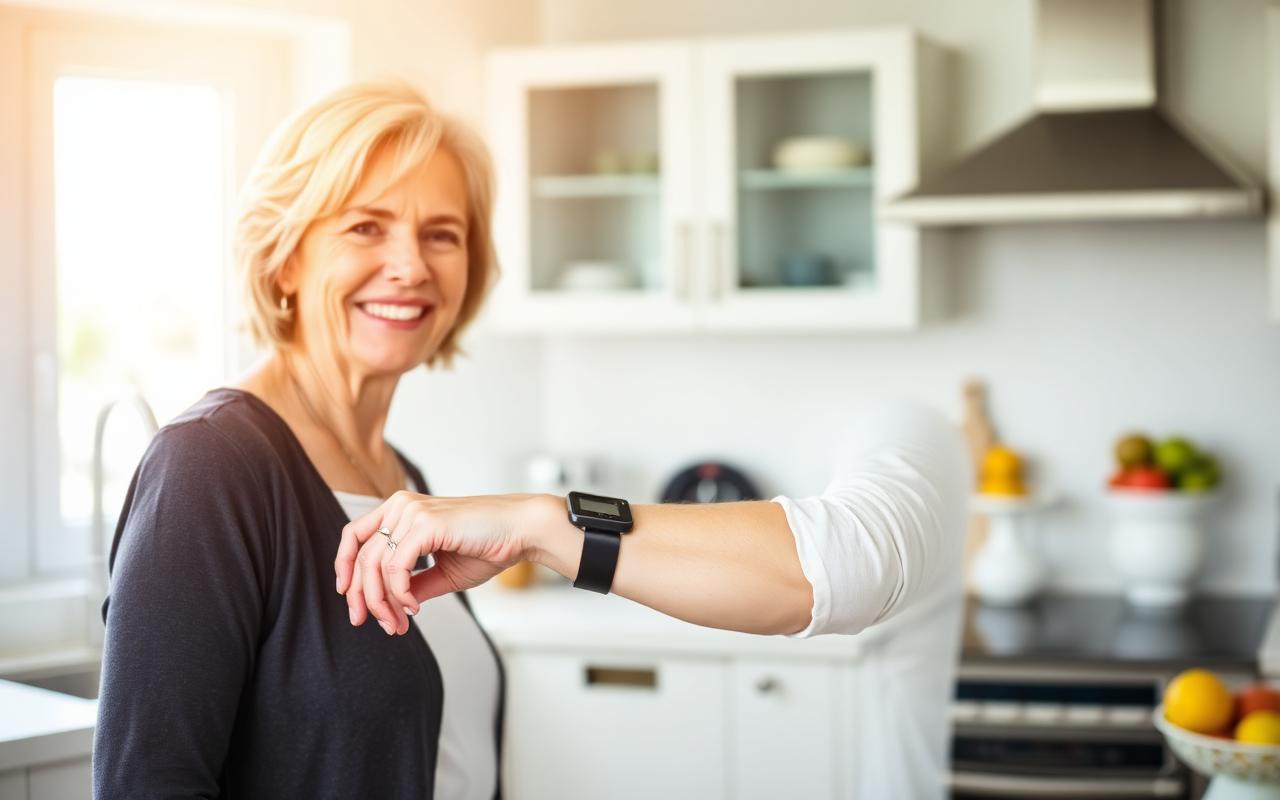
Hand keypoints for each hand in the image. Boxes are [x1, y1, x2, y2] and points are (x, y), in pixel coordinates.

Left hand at [335, 491, 538, 634]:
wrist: (521, 532)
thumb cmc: (488, 546)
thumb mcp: (442, 572)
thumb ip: (413, 584)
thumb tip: (389, 606)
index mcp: (401, 509)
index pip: (355, 536)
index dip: (344, 568)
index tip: (349, 598)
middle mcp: (400, 506)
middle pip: (361, 557)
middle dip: (362, 597)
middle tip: (374, 625)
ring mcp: (411, 512)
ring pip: (375, 566)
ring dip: (383, 603)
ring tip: (398, 625)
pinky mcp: (426, 524)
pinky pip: (396, 568)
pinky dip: (400, 594)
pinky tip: (414, 609)